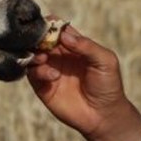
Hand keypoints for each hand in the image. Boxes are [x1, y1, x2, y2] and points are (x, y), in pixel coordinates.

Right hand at [25, 26, 140, 140]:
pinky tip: (53, 76)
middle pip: (40, 39)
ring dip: (34, 53)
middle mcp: (59, 56)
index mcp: (74, 45)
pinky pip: (32, 74)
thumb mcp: (105, 61)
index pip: (56, 28)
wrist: (104, 115)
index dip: (50, 25)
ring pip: (32, 55)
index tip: (47, 26)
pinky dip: (38, 71)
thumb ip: (87, 46)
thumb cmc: (108, 85)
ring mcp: (50, 70)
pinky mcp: (43, 87)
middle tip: (41, 42)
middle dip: (37, 38)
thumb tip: (64, 35)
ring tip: (44, 58)